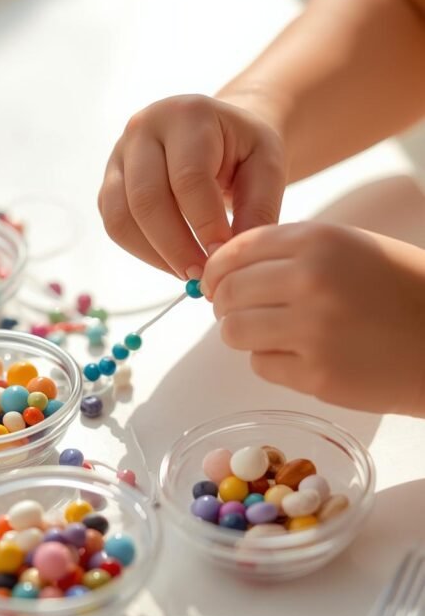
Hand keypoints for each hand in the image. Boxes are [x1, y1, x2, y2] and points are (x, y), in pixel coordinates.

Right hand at [98, 94, 285, 279]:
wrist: (219, 135)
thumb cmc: (245, 151)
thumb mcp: (267, 168)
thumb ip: (257, 210)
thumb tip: (229, 258)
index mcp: (188, 114)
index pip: (189, 177)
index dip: (205, 224)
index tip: (224, 258)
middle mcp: (144, 127)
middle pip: (146, 198)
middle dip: (176, 246)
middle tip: (204, 277)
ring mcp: (119, 154)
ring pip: (121, 216)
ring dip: (155, 255)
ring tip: (189, 273)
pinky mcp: (109, 182)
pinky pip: (114, 225)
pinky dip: (142, 252)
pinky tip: (173, 261)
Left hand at [202, 222, 424, 414]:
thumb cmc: (402, 291)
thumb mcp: (351, 247)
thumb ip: (293, 250)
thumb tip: (229, 266)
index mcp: (318, 240)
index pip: (236, 250)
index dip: (217, 268)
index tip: (214, 281)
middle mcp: (309, 280)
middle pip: (227, 293)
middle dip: (225, 304)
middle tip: (240, 311)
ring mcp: (311, 330)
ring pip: (235, 332)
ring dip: (244, 334)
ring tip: (273, 333)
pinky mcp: (316, 375)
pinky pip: (261, 365)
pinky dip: (272, 361)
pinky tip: (301, 355)